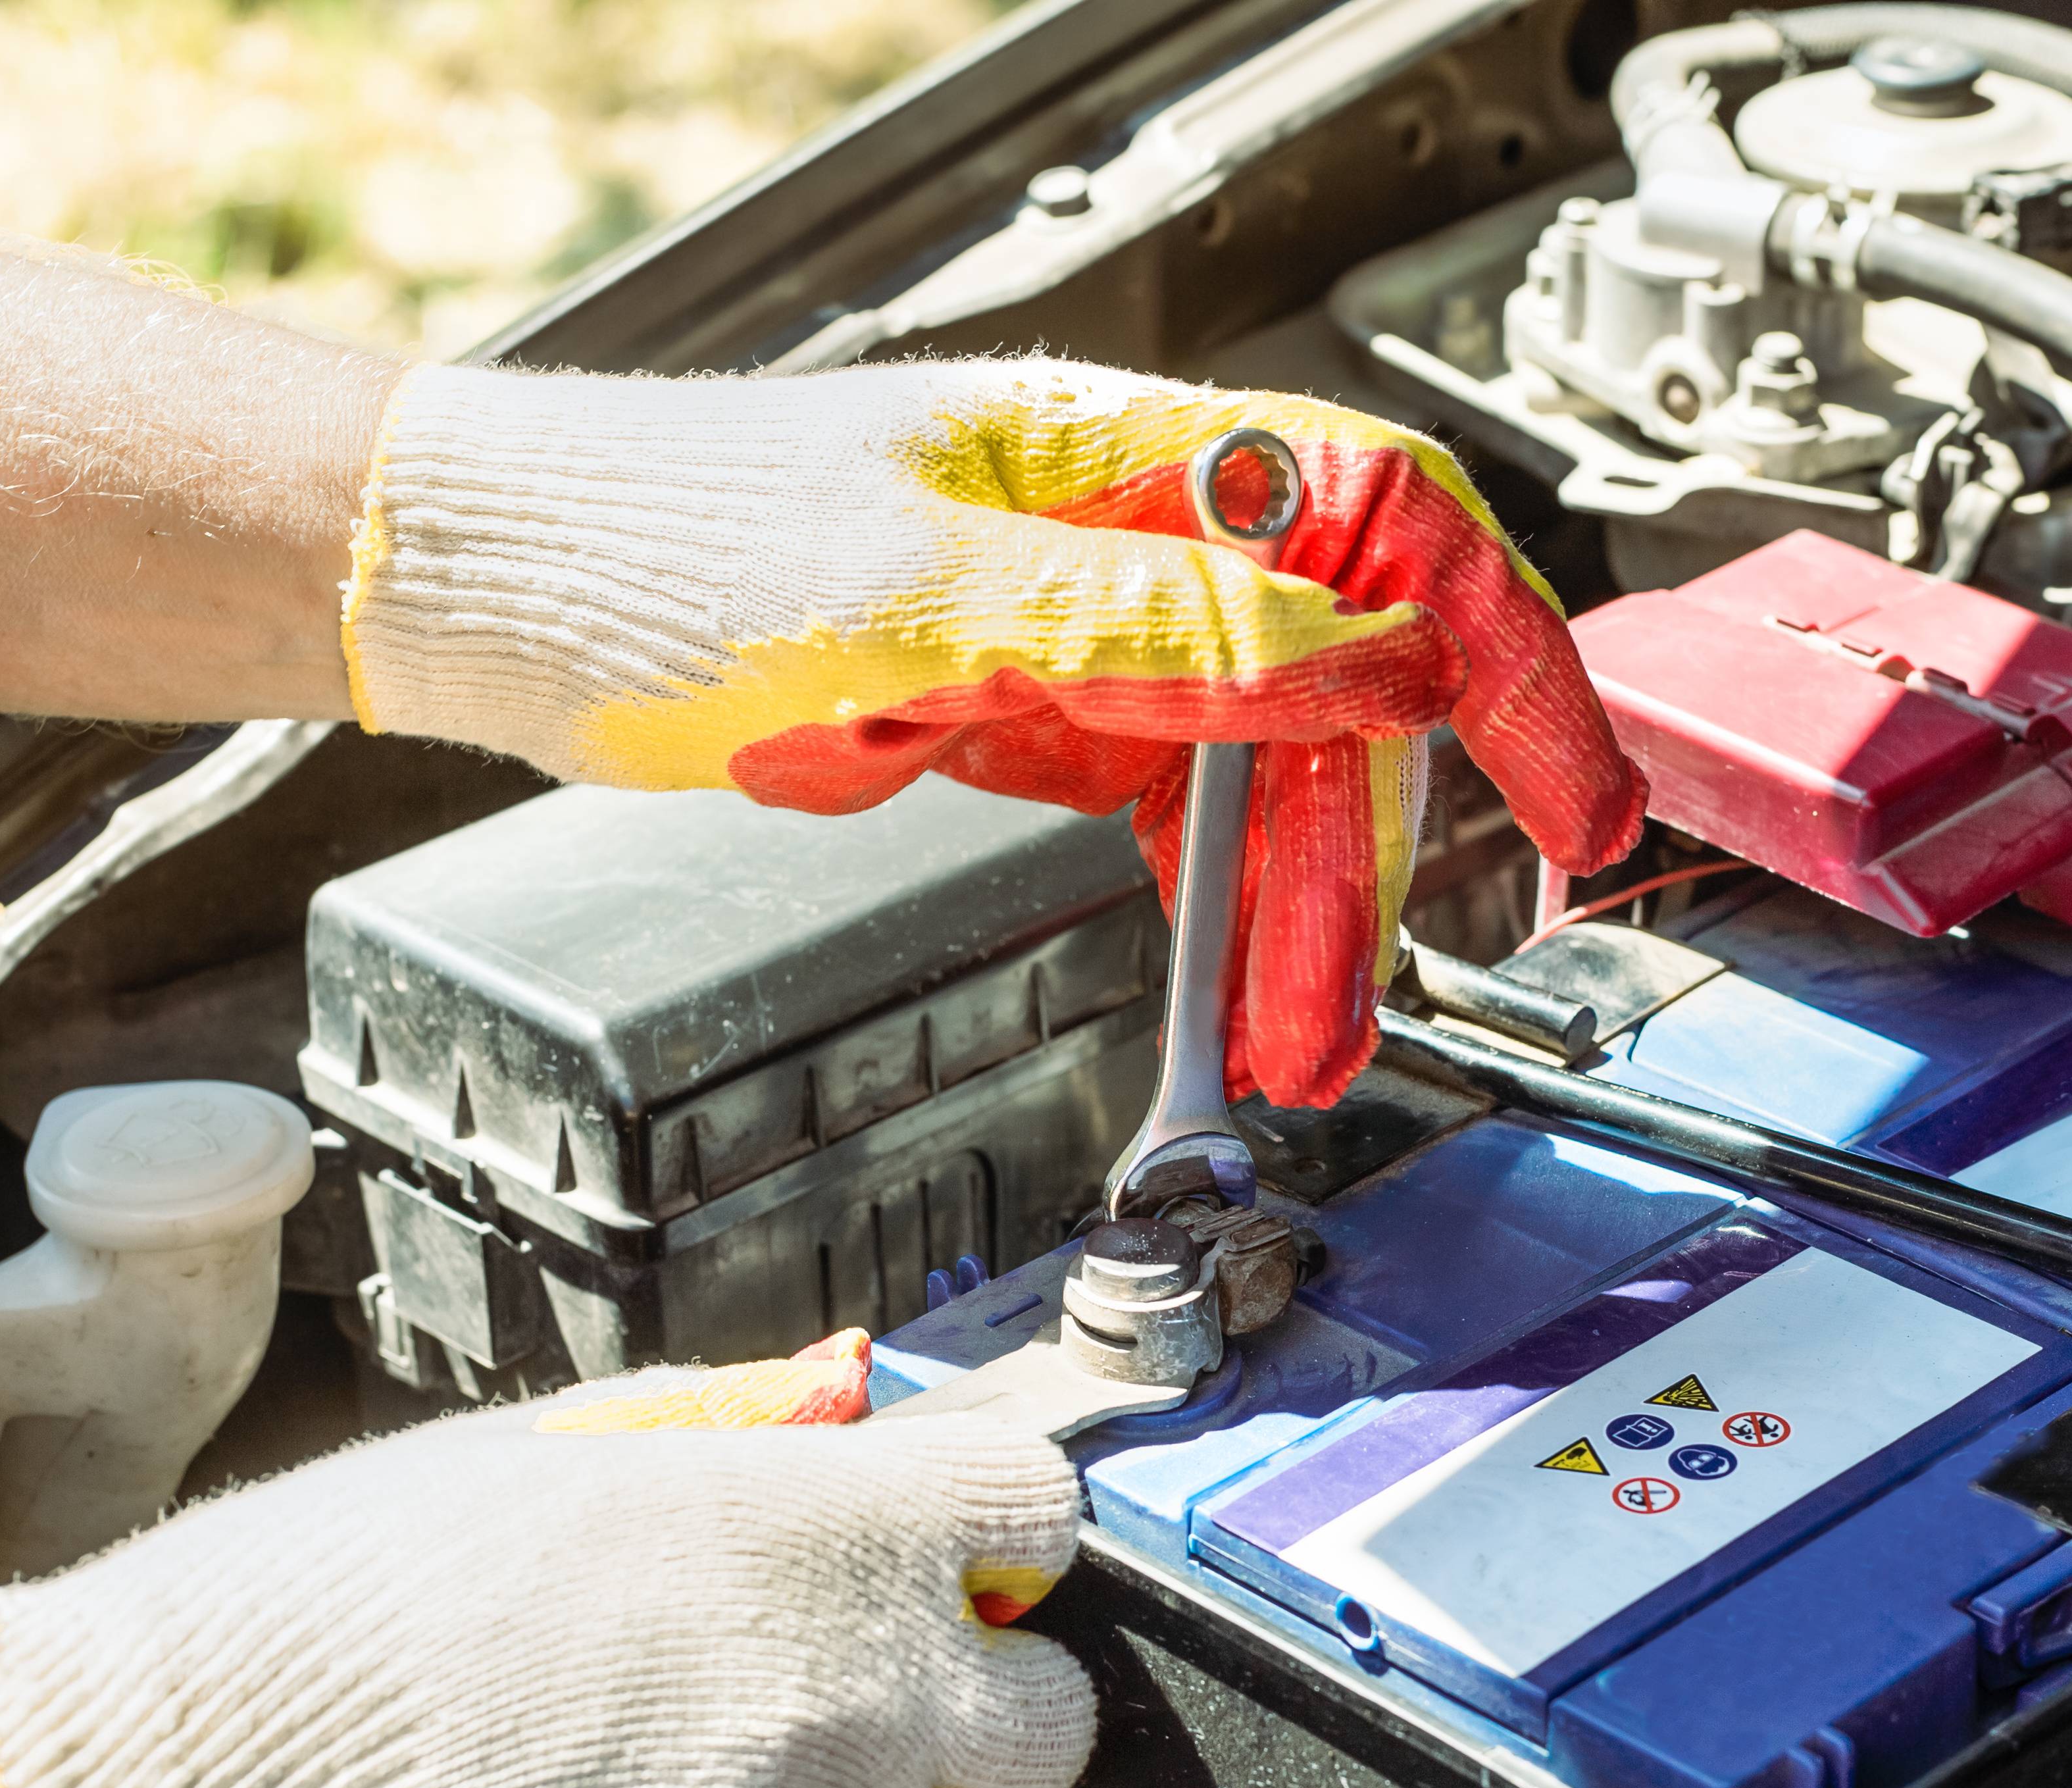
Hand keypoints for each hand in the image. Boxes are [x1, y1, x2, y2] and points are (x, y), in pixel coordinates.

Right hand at [0, 1351, 1089, 1787]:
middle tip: (849, 1736)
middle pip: (1044, 1723)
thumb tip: (848, 1394)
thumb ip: (728, 1427)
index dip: (988, 1551)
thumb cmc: (319, 1620)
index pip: (1035, 1515)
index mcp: (818, 1530)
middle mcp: (865, 1693)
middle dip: (965, 1728)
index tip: (940, 1579)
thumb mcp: (539, 1453)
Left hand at [338, 359, 1645, 1106]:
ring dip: (1293, 914)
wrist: (501, 595)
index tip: (1571, 795)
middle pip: (1342, 681)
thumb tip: (1368, 647)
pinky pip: (1176, 807)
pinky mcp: (1029, 706)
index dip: (1504, 662)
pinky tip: (1231, 983)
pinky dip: (1216, 904)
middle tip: (1355, 1010)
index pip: (1394, 531)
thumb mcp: (920, 608)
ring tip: (1294, 1048)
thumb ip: (1158, 630)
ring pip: (1264, 767)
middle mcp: (1126, 529)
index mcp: (1122, 455)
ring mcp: (1083, 623)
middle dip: (1364, 857)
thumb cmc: (658, 552)